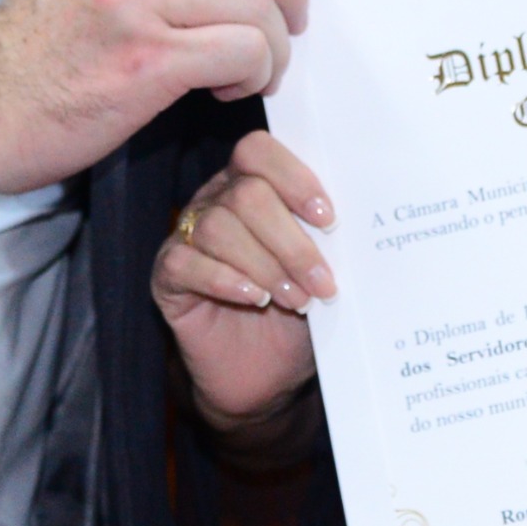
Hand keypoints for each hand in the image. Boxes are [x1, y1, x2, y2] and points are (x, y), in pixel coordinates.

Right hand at [154, 130, 332, 428]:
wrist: (264, 374)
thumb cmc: (296, 312)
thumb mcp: (321, 272)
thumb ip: (329, 242)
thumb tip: (359, 225)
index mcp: (252, 184)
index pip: (259, 151)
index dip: (294, 178)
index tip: (329, 219)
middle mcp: (215, 201)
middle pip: (246, 195)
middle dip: (292, 241)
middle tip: (322, 282)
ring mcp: (187, 236)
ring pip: (217, 228)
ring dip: (265, 266)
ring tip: (296, 300)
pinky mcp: (167, 275)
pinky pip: (185, 263)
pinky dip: (224, 280)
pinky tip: (254, 299)